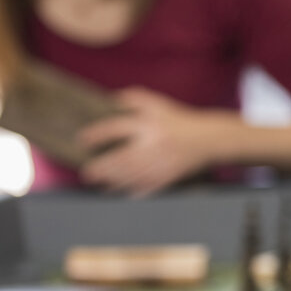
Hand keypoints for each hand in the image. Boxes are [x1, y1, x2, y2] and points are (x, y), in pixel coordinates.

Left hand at [79, 89, 218, 195]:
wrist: (208, 139)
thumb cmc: (179, 119)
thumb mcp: (158, 103)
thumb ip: (134, 98)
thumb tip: (110, 100)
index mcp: (150, 124)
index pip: (118, 128)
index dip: (98, 134)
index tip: (82, 139)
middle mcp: (154, 144)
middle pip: (122, 158)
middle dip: (102, 167)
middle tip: (87, 172)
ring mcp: (162, 163)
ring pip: (132, 175)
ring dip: (113, 181)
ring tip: (98, 183)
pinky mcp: (168, 177)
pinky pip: (147, 186)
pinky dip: (132, 191)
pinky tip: (120, 192)